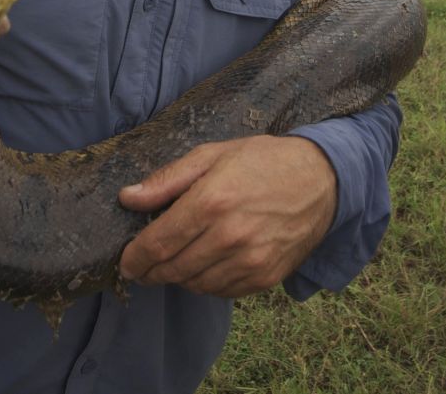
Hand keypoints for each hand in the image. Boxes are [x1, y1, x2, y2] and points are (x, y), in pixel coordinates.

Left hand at [118, 135, 336, 296]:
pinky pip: (222, 291)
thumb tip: (128, 199)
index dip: (135, 258)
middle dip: (151, 271)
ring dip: (178, 277)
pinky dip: (206, 283)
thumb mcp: (211, 155)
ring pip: (196, 284)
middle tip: (142, 267)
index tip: (125, 262)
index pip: (158, 244)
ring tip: (175, 261)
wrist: (319, 179)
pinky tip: (205, 264)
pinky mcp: (266, 276)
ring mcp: (250, 260)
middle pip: (173, 269)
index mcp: (211, 201)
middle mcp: (229, 236)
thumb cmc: (260, 161)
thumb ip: (167, 180)